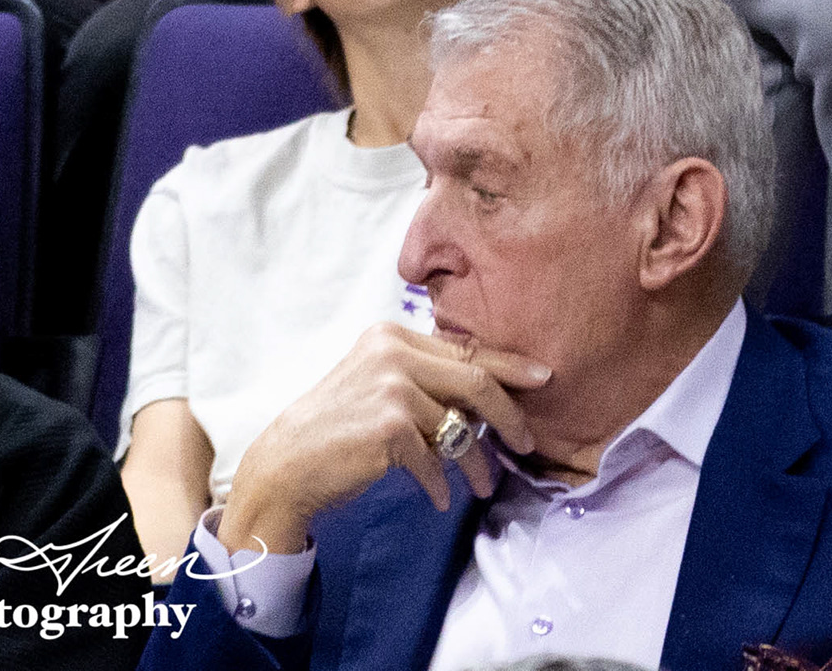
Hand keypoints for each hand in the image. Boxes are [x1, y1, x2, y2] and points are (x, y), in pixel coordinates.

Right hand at [218, 321, 551, 552]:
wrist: (288, 463)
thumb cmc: (337, 428)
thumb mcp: (378, 382)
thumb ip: (424, 378)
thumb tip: (483, 398)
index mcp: (393, 334)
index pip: (465, 348)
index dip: (509, 364)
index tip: (543, 377)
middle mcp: (394, 351)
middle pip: (475, 378)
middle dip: (509, 414)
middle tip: (527, 442)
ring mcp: (392, 386)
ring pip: (458, 425)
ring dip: (475, 462)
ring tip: (482, 486)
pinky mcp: (390, 425)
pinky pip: (434, 460)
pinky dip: (439, 484)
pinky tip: (436, 498)